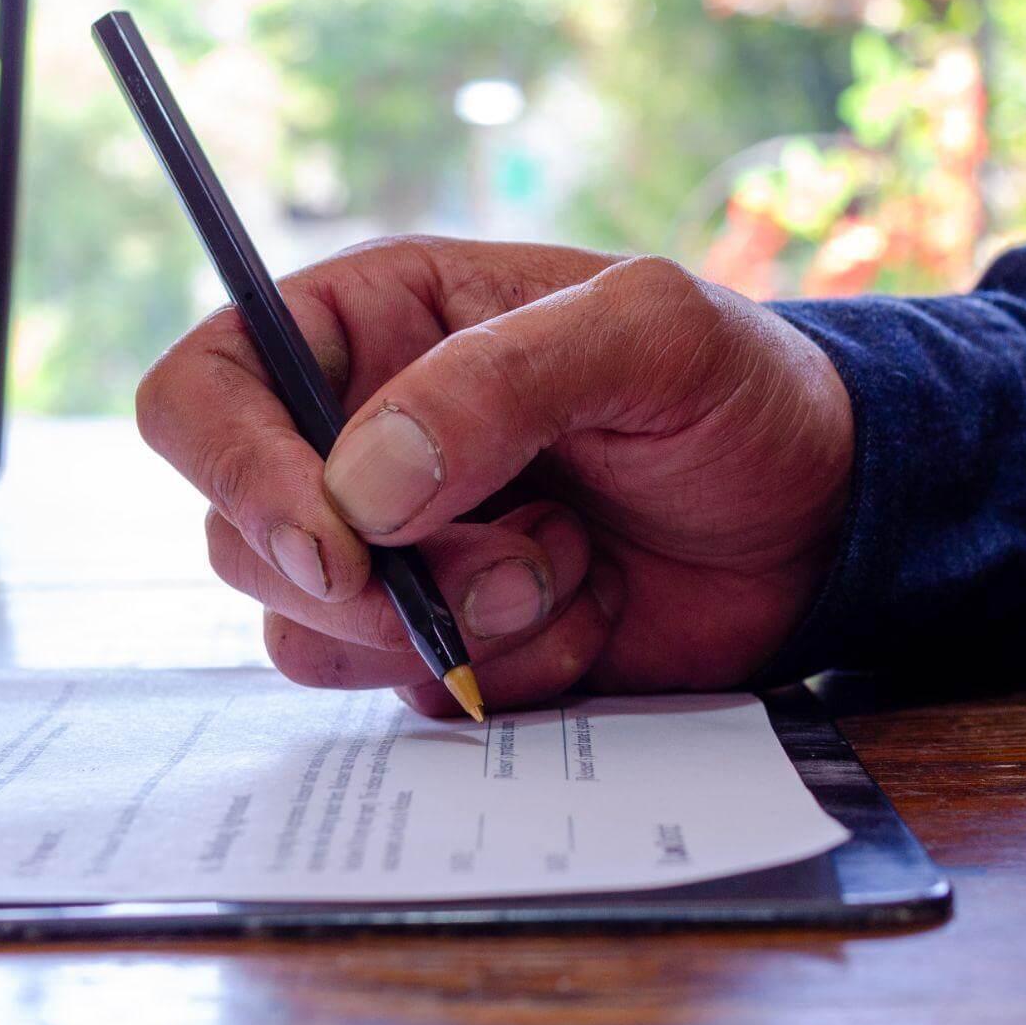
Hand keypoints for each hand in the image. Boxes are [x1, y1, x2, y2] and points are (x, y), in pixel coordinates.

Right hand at [136, 237, 853, 715]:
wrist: (821, 514)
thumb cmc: (737, 390)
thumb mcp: (648, 334)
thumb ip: (500, 381)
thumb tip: (362, 488)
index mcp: (372, 329)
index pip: (205, 392)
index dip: (237, 472)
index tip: (335, 543)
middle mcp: (360, 442)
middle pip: (242, 541)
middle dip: (373, 581)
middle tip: (512, 563)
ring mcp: (401, 554)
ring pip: (314, 637)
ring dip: (456, 624)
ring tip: (573, 564)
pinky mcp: (451, 642)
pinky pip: (412, 695)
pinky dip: (511, 672)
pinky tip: (595, 608)